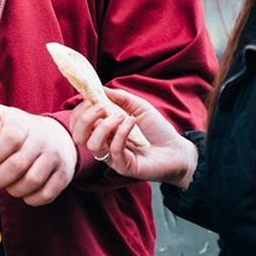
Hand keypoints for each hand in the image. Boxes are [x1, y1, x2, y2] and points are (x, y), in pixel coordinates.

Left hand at [0, 101, 76, 205]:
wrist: (58, 134)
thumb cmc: (20, 128)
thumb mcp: (0, 114)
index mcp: (24, 125)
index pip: (10, 139)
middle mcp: (42, 140)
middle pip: (17, 165)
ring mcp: (55, 158)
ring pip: (31, 182)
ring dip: (13, 190)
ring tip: (7, 185)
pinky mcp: (64, 175)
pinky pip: (46, 195)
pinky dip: (30, 199)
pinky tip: (23, 191)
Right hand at [70, 88, 196, 189]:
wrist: (177, 150)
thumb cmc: (158, 129)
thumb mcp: (138, 106)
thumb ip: (119, 97)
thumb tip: (99, 88)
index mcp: (103, 131)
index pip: (78, 124)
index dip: (80, 110)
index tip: (92, 98)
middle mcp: (103, 144)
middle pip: (78, 136)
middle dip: (85, 118)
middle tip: (101, 107)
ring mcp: (111, 157)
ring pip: (91, 144)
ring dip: (104, 126)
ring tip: (121, 116)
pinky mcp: (122, 166)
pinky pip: (113, 149)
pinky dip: (121, 132)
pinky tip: (132, 123)